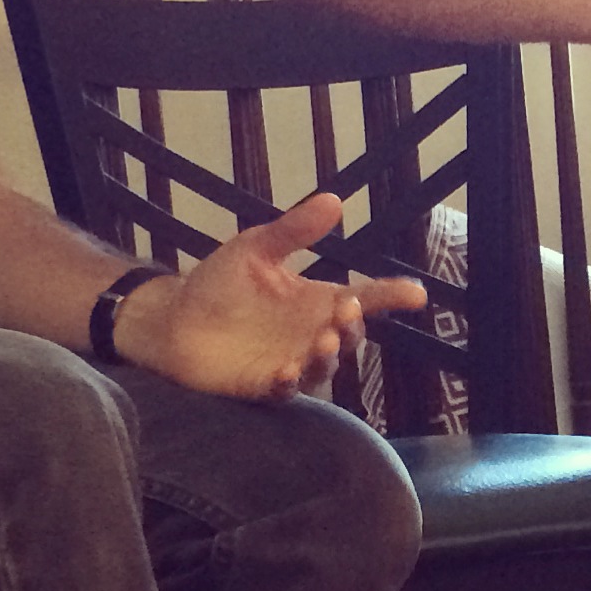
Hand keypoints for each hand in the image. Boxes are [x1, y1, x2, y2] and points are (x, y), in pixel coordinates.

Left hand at [110, 194, 427, 400]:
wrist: (173, 320)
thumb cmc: (219, 284)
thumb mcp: (256, 248)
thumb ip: (294, 231)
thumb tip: (334, 200)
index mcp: (317, 300)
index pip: (365, 297)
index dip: (391, 296)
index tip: (417, 294)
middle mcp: (312, 333)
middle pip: (350, 335)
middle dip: (354, 326)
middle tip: (345, 310)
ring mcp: (293, 361)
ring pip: (325, 367)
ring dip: (328, 356)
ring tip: (323, 341)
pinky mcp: (266, 386)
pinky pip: (287, 390)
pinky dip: (291, 383)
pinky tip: (286, 372)